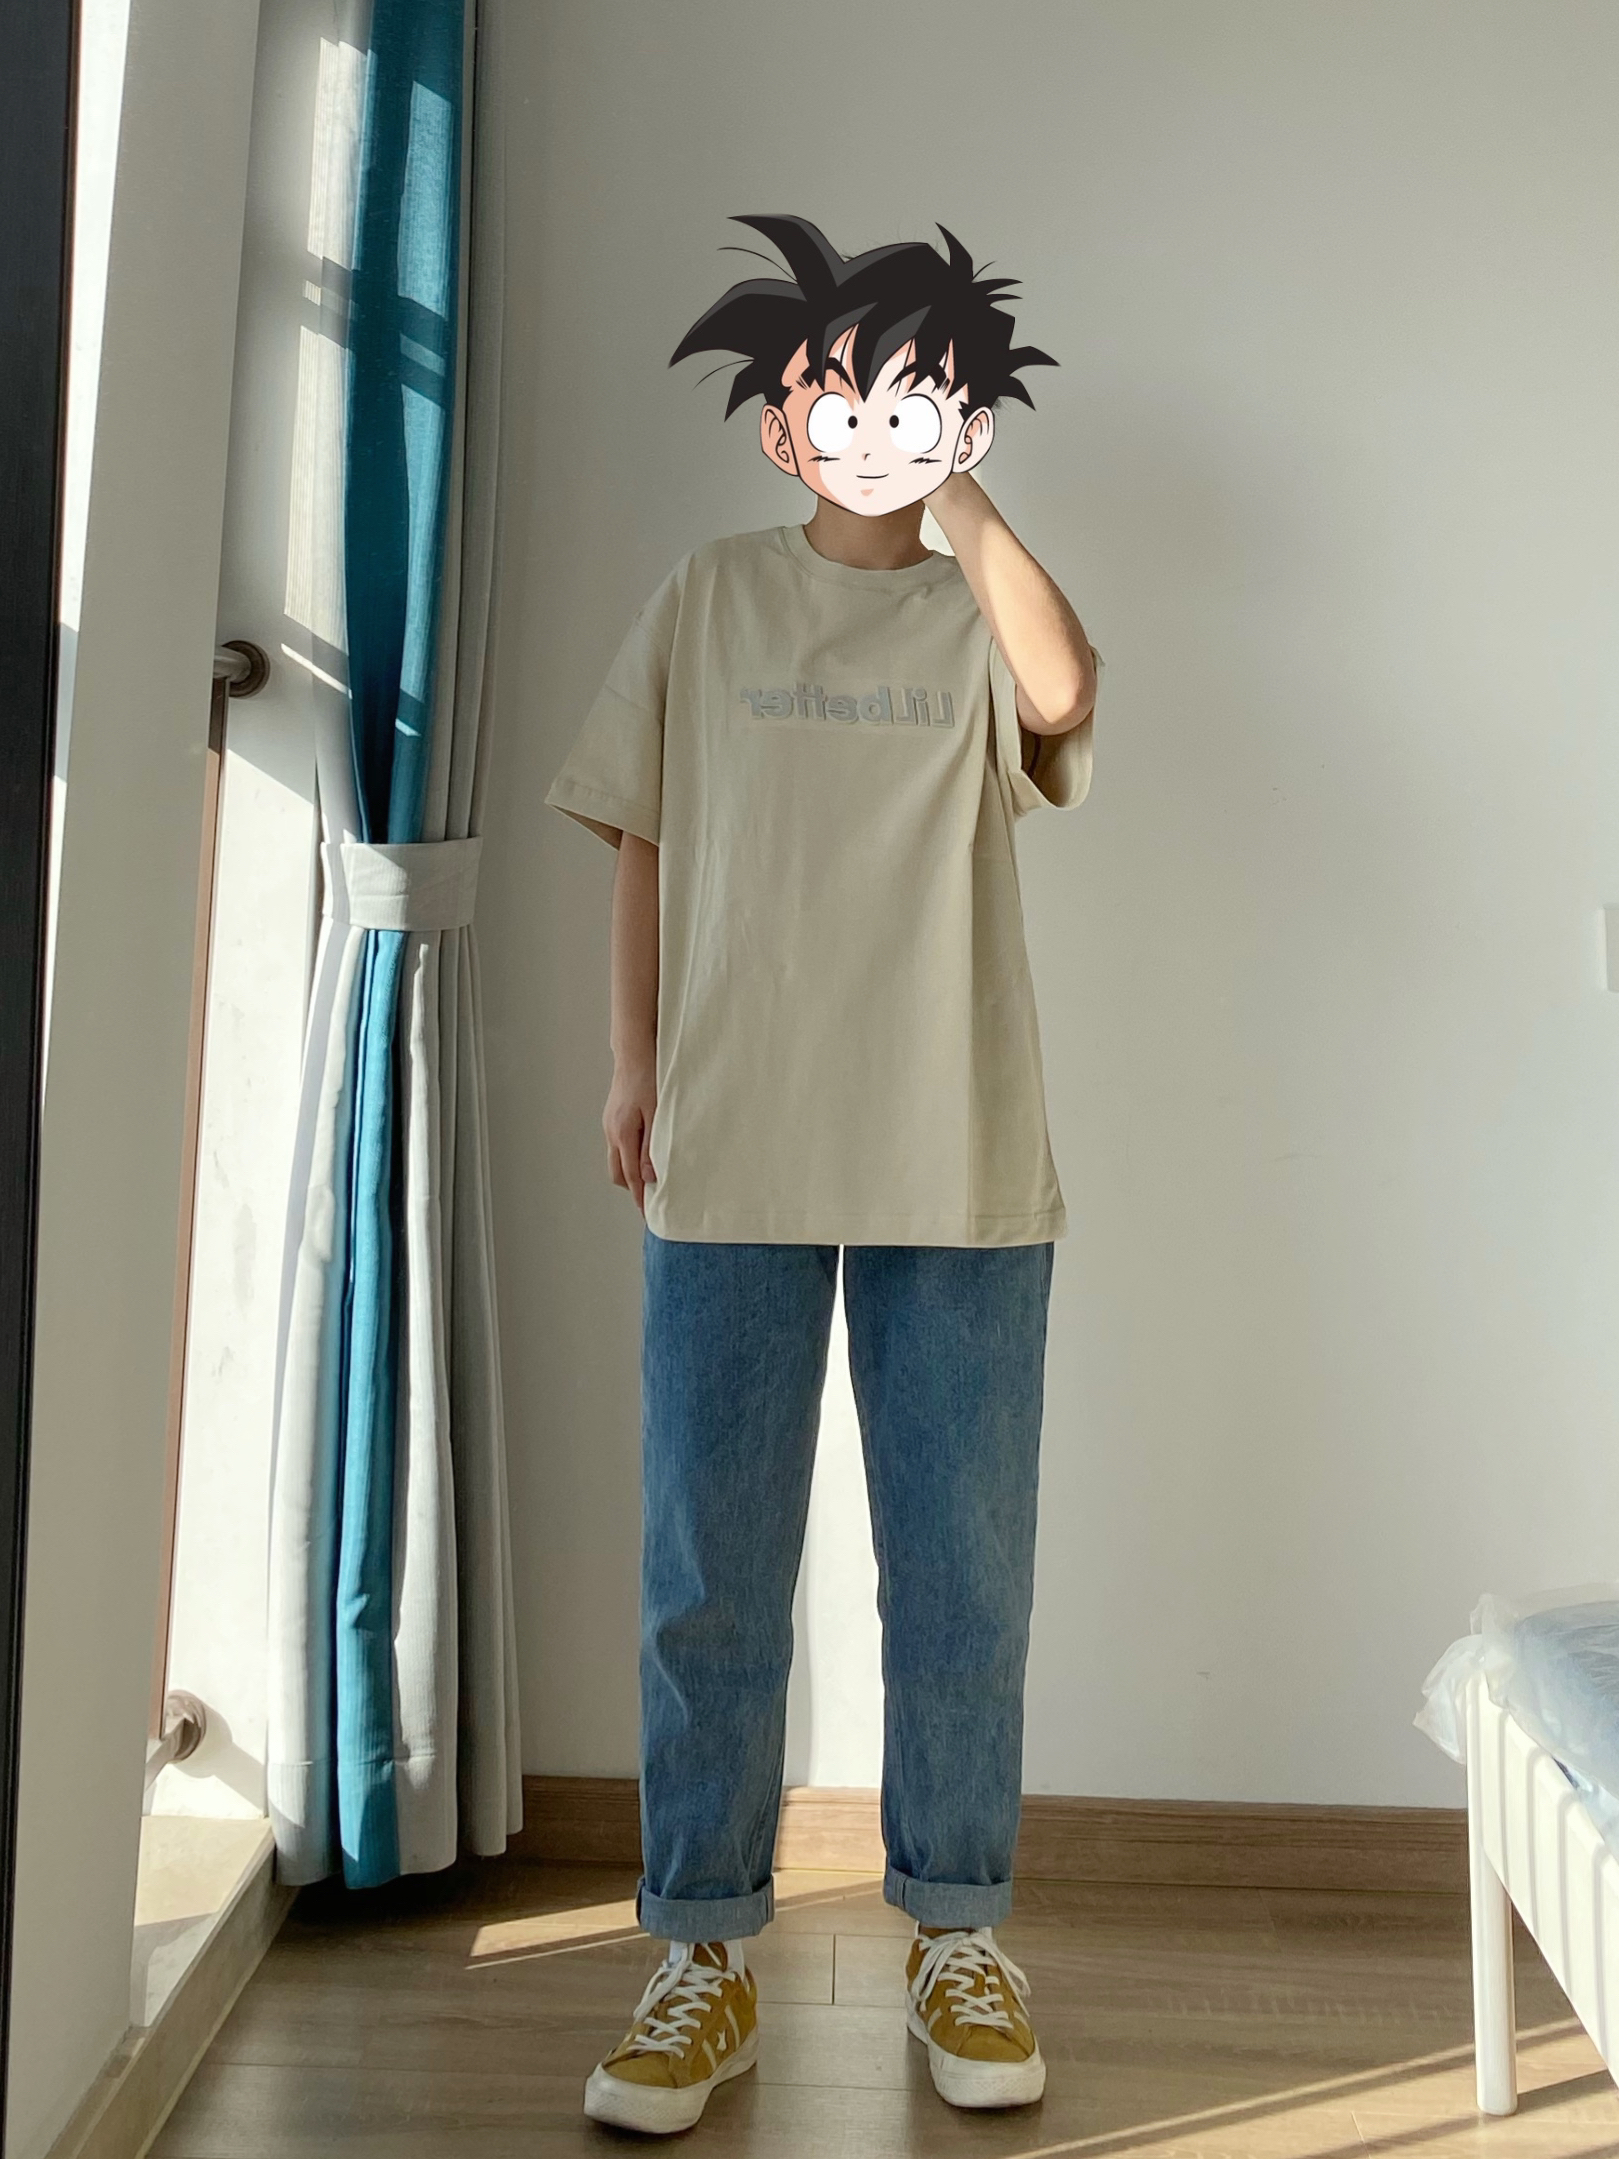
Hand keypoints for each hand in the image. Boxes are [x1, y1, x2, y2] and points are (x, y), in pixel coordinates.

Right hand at [604, 1057, 657, 1215]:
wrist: (634, 1052)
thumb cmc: (650, 1078)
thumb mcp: (658, 1113)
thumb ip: (653, 1146)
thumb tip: (649, 1177)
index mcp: (623, 1134)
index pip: (630, 1176)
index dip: (640, 1197)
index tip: (649, 1213)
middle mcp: (611, 1132)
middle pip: (617, 1173)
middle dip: (633, 1188)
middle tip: (652, 1197)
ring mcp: (609, 1125)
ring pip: (616, 1160)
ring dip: (630, 1172)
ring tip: (651, 1177)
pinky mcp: (612, 1118)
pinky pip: (618, 1146)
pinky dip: (628, 1156)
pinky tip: (644, 1152)